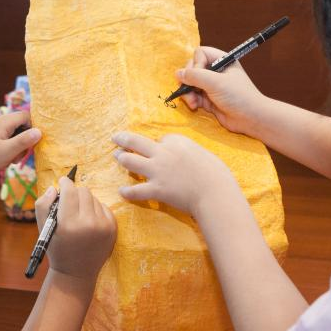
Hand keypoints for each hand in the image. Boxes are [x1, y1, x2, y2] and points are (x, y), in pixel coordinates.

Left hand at [0, 111, 41, 181]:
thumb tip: (40, 131)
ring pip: (14, 132)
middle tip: (19, 156)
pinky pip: (6, 137)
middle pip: (21, 125)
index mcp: (3, 121)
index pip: (26, 116)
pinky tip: (4, 158)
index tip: (33, 144)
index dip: (33, 128)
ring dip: (17, 146)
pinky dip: (9, 147)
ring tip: (10, 159)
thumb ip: (25, 140)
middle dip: (24, 140)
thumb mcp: (8, 151)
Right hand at [36, 176, 115, 280]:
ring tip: (78, 215)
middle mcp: (88, 223)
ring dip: (85, 202)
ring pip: (94, 198)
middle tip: (68, 201)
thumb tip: (53, 188)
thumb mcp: (43, 228)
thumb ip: (43, 204)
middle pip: (83, 191)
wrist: (76, 273)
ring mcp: (103, 226)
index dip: (64, 183)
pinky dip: (95, 210)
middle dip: (74, 193)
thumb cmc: (57, 248)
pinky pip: (104, 207)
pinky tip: (88, 221)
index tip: (62, 182)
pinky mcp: (113, 228)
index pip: (70, 191)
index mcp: (69, 223)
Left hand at [112, 131, 240, 216]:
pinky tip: (121, 192)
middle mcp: (163, 153)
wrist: (215, 192)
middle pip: (136, 141)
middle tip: (115, 137)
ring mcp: (157, 171)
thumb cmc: (215, 174)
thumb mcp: (201, 152)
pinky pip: (135, 190)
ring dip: (121, 158)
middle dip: (122, 138)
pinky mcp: (156, 189)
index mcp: (176, 140)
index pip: (160, 139)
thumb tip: (178, 155)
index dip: (158, 145)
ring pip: (130, 161)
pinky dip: (127, 192)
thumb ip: (186, 151)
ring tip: (116, 157)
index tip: (158, 148)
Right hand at [175, 47, 267, 135]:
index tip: (200, 76)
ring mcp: (212, 86)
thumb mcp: (216, 83)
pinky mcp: (209, 99)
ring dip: (188, 92)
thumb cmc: (238, 96)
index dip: (196, 64)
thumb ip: (195, 76)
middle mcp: (216, 71)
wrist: (251, 118)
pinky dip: (192, 100)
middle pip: (193, 68)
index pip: (200, 53)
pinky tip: (194, 107)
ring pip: (191, 83)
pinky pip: (194, 96)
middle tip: (190, 90)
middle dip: (188, 80)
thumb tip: (177, 73)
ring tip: (192, 102)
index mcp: (222, 60)